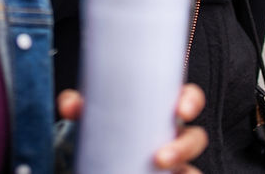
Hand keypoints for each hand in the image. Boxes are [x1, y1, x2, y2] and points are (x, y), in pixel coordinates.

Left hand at [56, 83, 208, 171]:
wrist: (102, 153)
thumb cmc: (109, 123)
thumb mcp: (96, 111)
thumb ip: (81, 105)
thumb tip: (69, 105)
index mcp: (162, 108)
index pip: (189, 98)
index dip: (191, 101)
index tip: (180, 108)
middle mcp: (174, 134)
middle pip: (196, 138)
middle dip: (184, 147)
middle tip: (160, 157)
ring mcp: (175, 161)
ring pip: (193, 168)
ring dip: (182, 170)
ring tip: (157, 170)